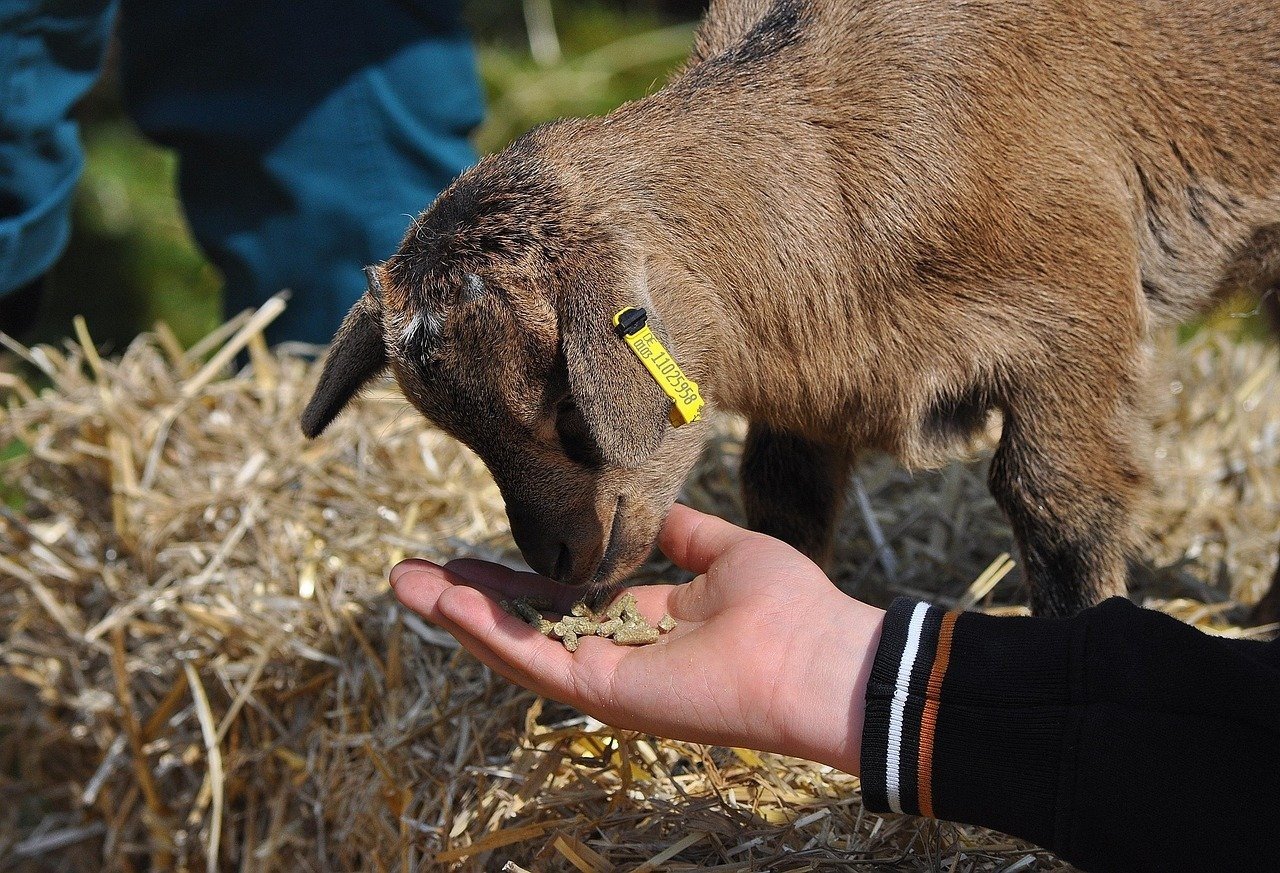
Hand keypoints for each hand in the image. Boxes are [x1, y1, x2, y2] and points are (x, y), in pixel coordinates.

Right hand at [391, 504, 884, 773]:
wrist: (818, 655)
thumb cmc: (787, 604)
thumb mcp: (724, 551)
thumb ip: (682, 535)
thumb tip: (652, 510)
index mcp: (641, 622)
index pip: (560, 601)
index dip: (511, 581)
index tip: (467, 556)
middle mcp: (614, 652)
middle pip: (522, 626)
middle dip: (464, 600)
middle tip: (408, 573)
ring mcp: (604, 677)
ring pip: (513, 647)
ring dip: (456, 617)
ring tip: (403, 585)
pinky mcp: (603, 693)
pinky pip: (533, 662)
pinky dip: (488, 634)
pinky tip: (448, 604)